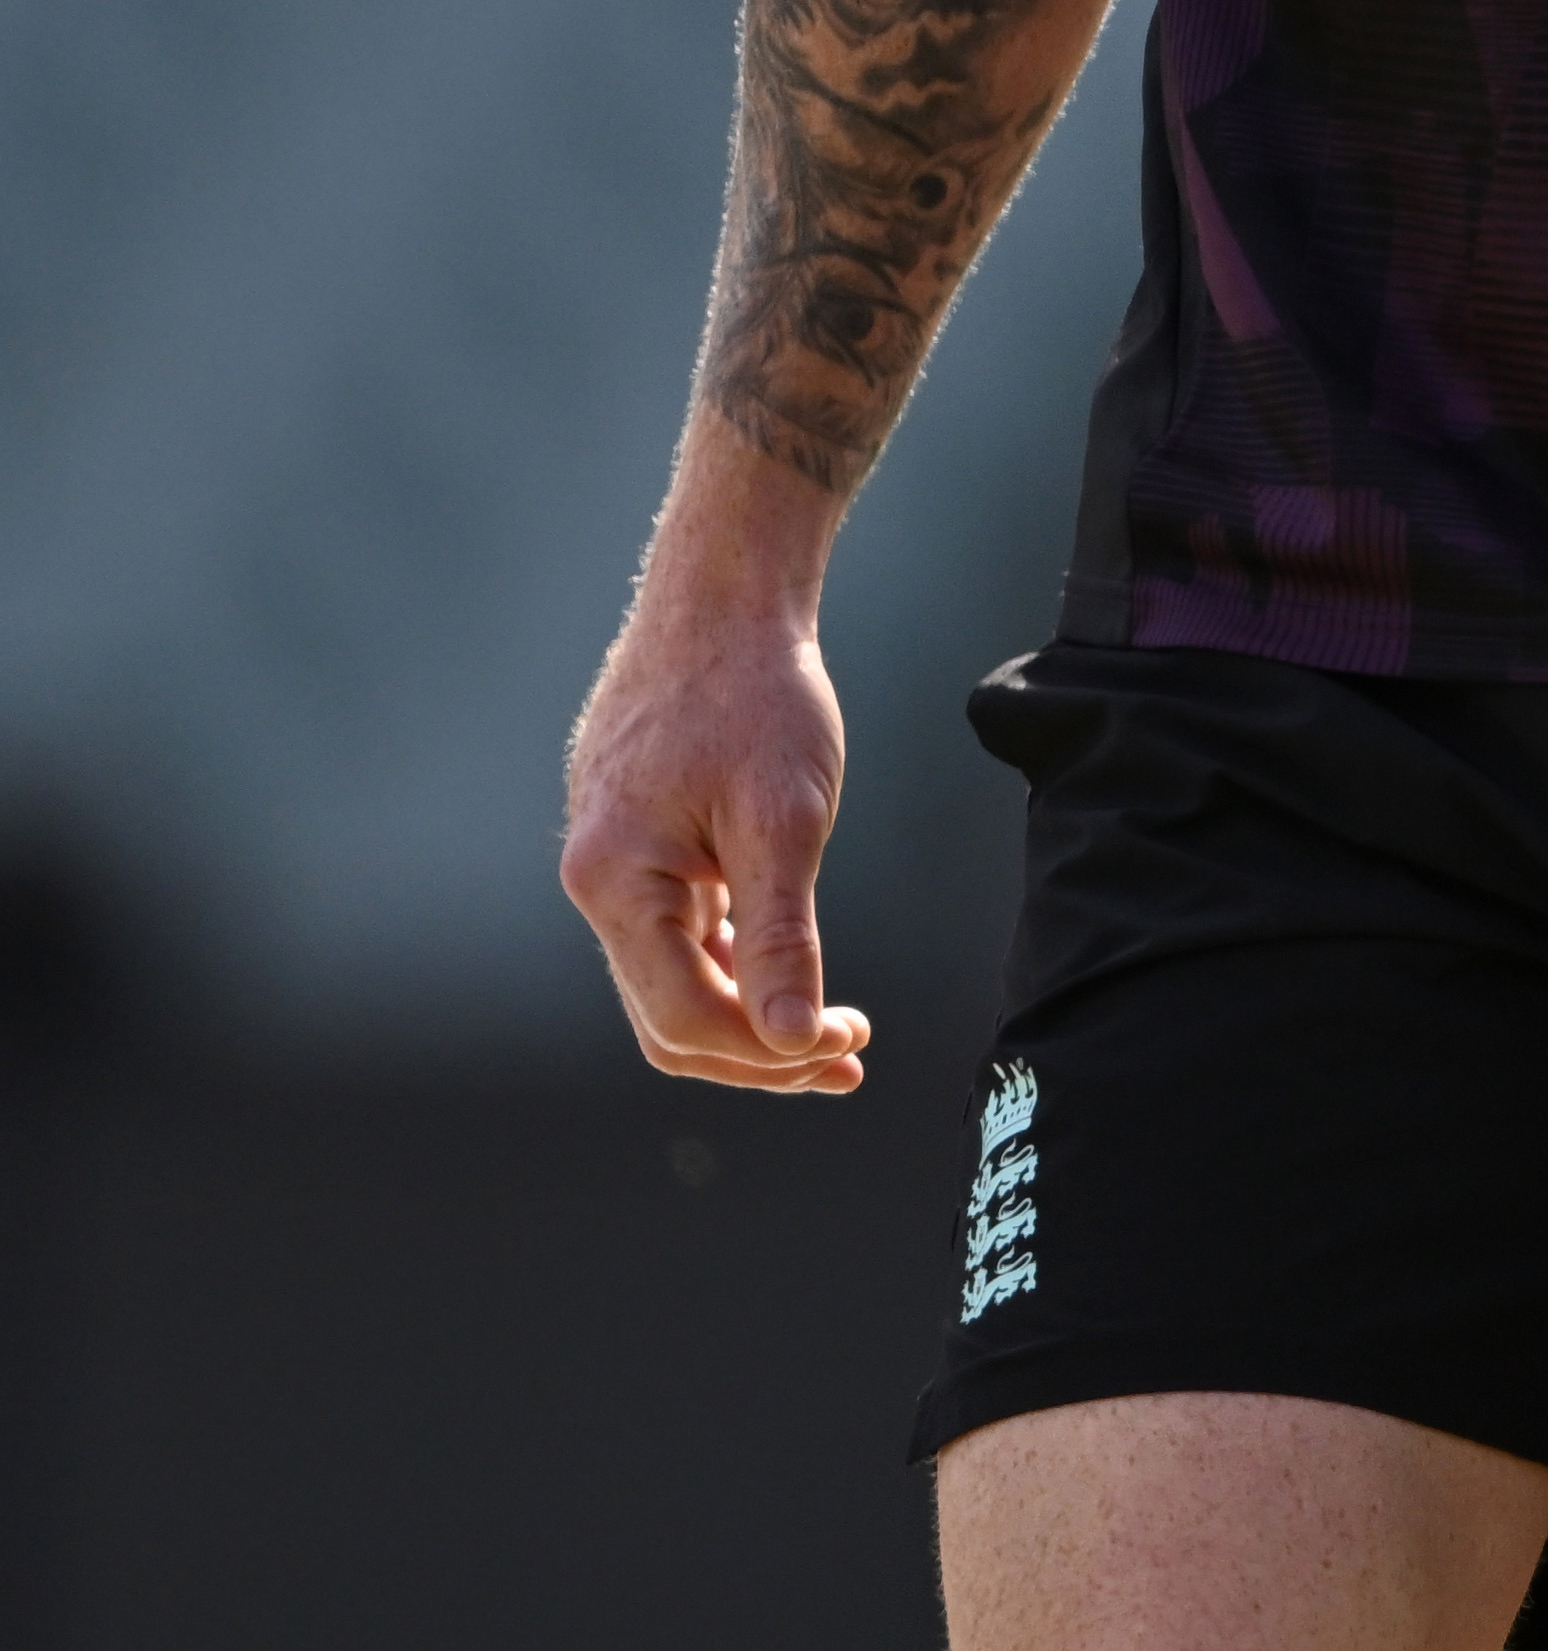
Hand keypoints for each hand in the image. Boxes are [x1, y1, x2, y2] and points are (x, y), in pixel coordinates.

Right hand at [562, 577, 871, 1095]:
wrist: (728, 594)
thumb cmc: (759, 693)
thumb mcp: (785, 818)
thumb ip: (782, 937)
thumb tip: (795, 1041)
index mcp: (615, 880)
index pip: (682, 1018)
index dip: (767, 1053)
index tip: (844, 1045)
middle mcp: (596, 879)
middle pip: (670, 1016)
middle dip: (759, 1051)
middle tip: (847, 1057)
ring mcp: (613, 858)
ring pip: (674, 977)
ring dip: (750, 1012)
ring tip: (835, 1033)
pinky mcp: (638, 839)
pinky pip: (678, 929)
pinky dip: (733, 961)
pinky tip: (791, 972)